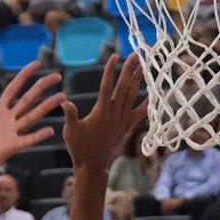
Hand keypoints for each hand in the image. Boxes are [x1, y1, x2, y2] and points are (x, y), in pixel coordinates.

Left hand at [0, 64, 65, 186]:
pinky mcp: (10, 148)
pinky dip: (37, 136)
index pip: (14, 89)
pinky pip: (27, 140)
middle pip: (28, 99)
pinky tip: (50, 130)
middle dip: (42, 87)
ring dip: (47, 107)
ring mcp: (10, 134)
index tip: (37, 64)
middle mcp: (7, 120)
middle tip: (58, 76)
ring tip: (62, 97)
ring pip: (32, 116)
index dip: (24, 75)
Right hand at [62, 54, 146, 175]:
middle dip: (131, 68)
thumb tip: (64, 101)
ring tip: (143, 65)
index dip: (111, 69)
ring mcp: (123, 119)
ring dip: (138, 79)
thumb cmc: (80, 148)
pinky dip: (148, 103)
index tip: (115, 56)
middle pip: (125, 86)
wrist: (94, 166)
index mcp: (102, 110)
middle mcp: (115, 112)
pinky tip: (154, 94)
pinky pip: (141, 113)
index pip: (107, 85)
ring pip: (133, 95)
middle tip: (136, 54)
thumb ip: (70, 115)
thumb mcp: (71, 131)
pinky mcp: (127, 127)